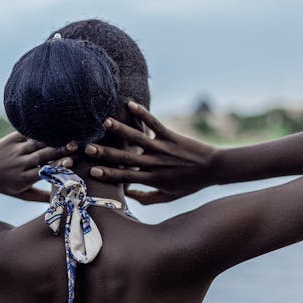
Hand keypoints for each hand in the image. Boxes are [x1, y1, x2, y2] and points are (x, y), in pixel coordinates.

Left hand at [0, 132, 76, 201]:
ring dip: (53, 140)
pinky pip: (30, 133)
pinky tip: (54, 130)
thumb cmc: (6, 184)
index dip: (58, 166)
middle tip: (75, 146)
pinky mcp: (12, 137)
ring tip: (67, 137)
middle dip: (60, 150)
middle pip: (43, 155)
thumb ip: (41, 197)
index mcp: (22, 179)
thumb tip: (62, 200)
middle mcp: (20, 163)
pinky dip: (42, 132)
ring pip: (38, 143)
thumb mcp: (21, 194)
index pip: (44, 171)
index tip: (72, 162)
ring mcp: (16, 149)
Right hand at [85, 102, 215, 203]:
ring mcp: (162, 149)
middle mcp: (155, 164)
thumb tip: (128, 194)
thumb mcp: (169, 197)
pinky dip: (143, 114)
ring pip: (138, 138)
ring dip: (120, 130)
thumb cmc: (190, 184)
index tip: (91, 170)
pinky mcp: (171, 136)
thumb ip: (147, 198)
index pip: (125, 177)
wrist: (214, 169)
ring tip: (105, 122)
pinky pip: (154, 124)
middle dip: (105, 153)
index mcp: (152, 179)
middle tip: (87, 148)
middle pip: (126, 158)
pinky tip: (130, 104)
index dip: (108, 174)